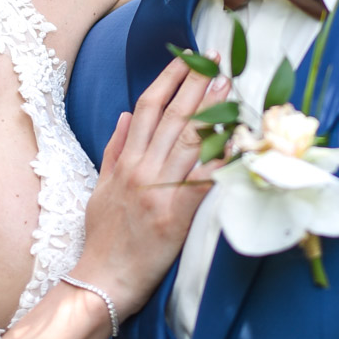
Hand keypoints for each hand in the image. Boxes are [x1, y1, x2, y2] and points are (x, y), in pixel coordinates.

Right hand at [71, 53, 219, 319]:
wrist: (104, 279)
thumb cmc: (103, 237)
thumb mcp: (100, 188)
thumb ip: (114, 150)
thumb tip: (125, 115)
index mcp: (126, 162)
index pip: (148, 108)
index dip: (169, 79)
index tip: (187, 58)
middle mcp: (142, 170)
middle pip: (173, 117)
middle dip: (196, 84)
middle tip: (218, 61)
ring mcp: (159, 191)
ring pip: (189, 140)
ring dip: (211, 110)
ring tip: (229, 87)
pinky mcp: (176, 214)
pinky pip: (203, 179)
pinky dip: (220, 158)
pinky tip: (238, 140)